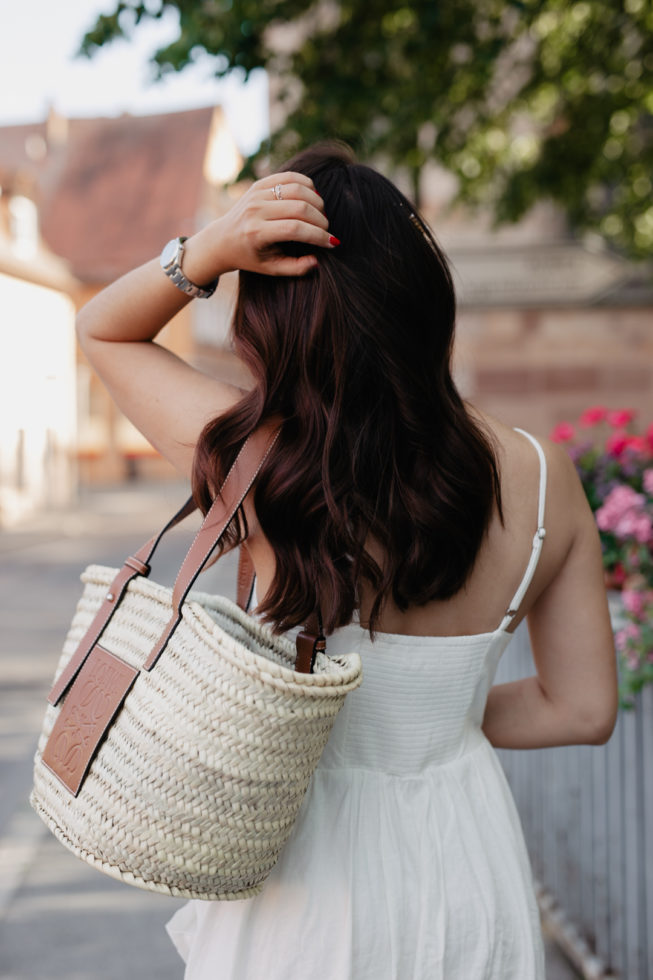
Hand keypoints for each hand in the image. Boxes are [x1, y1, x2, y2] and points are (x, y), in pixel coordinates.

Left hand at [184, 172, 336, 281]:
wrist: (222, 240)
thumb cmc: (250, 257)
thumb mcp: (270, 269)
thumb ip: (295, 268)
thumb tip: (317, 260)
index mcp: (256, 232)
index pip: (295, 229)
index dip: (318, 236)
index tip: (332, 243)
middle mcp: (255, 210)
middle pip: (299, 207)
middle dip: (320, 219)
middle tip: (326, 230)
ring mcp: (256, 194)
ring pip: (297, 189)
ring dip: (316, 201)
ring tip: (321, 216)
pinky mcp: (259, 184)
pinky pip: (289, 177)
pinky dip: (307, 185)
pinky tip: (313, 198)